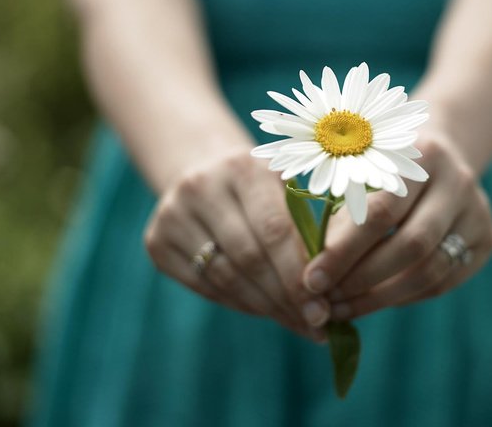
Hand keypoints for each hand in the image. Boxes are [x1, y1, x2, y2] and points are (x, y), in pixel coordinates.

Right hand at [144, 147, 330, 340]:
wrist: (202, 171)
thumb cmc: (262, 187)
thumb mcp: (286, 188)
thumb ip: (309, 226)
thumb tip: (334, 289)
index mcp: (242, 168)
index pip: (275, 230)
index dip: (299, 275)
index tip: (324, 308)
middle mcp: (201, 187)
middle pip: (249, 258)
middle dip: (286, 298)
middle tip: (315, 324)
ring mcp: (172, 214)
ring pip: (225, 278)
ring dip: (266, 307)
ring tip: (297, 323)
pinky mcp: (156, 241)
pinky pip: (204, 286)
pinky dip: (239, 303)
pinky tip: (266, 311)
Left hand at [302, 133, 491, 319]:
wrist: (440, 156)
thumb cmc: (382, 166)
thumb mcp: (360, 173)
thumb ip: (340, 216)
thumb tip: (314, 276)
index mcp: (422, 155)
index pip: (382, 212)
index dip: (344, 251)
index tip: (312, 279)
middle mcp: (458, 181)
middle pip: (412, 245)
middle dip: (362, 280)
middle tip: (327, 301)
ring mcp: (478, 212)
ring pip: (430, 271)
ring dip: (380, 297)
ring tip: (343, 308)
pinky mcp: (486, 240)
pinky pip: (442, 282)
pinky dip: (402, 297)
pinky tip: (372, 301)